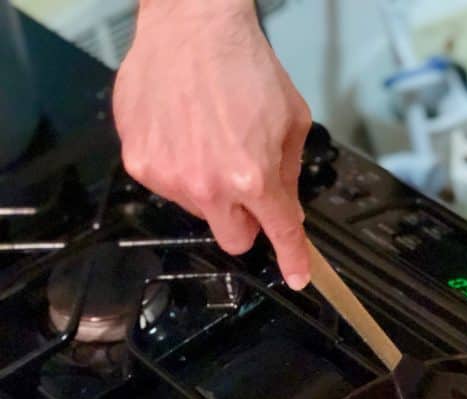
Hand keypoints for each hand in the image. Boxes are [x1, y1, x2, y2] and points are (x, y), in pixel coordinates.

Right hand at [113, 0, 311, 288]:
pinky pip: (167, 186)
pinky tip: (186, 135)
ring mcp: (169, 176)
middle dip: (246, 222)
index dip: (292, 259)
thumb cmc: (244, 65)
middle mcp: (209, 185)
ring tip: (212, 142)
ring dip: (210, 189)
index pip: (279, 233)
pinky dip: (179, 169)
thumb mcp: (292, 122)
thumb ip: (289, 174)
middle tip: (247, 187)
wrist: (192, 28)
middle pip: (233, 239)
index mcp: (253, 178)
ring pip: (200, 211)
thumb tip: (288, 209)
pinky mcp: (139, 162)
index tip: (298, 275)